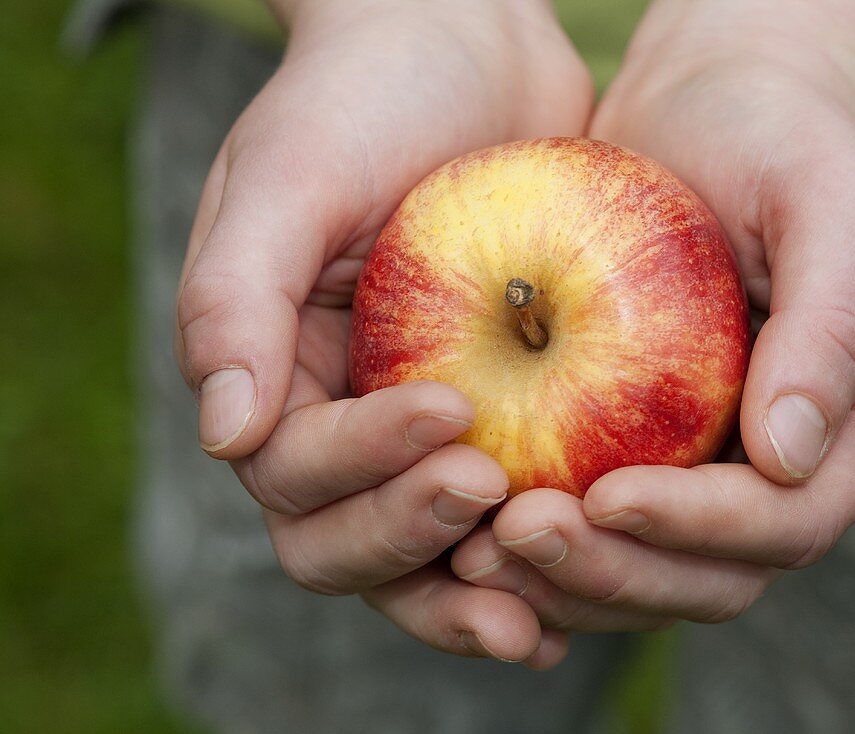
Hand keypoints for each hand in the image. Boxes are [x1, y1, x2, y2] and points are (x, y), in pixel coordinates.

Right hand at [175, 0, 592, 666]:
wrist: (467, 46)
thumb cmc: (365, 97)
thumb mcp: (284, 177)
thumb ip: (233, 301)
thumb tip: (225, 439)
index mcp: (274, 377)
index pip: (295, 471)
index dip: (364, 466)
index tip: (451, 414)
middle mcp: (341, 422)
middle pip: (347, 543)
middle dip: (413, 538)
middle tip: (494, 502)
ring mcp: (419, 431)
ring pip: (426, 555)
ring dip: (472, 590)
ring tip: (542, 605)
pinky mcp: (501, 420)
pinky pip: (507, 512)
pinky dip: (536, 557)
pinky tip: (594, 563)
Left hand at [454, 0, 854, 631]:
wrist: (714, 103)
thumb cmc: (780, 132)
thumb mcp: (831, 199)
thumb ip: (834, 323)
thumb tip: (791, 458)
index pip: (794, 517)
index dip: (701, 529)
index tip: (604, 496)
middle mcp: (803, 461)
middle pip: (721, 574)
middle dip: (619, 571)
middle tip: (513, 536)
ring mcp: (727, 462)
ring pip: (656, 572)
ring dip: (570, 578)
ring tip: (477, 549)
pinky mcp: (659, 450)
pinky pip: (607, 527)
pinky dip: (549, 544)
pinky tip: (471, 528)